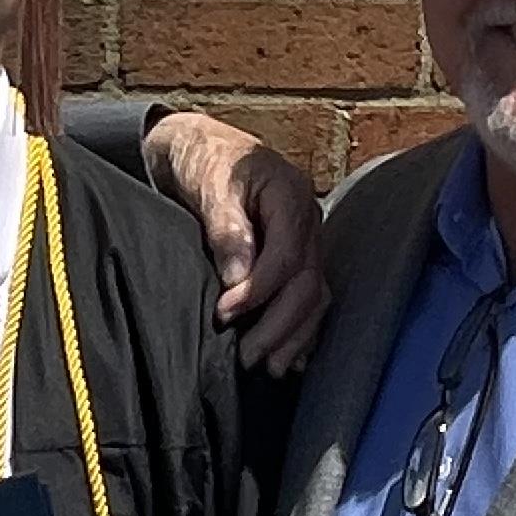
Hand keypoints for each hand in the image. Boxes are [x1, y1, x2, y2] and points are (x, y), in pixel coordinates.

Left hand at [142, 111, 331, 375]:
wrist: (200, 147)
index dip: (258, 292)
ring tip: (271, 368)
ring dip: (295, 336)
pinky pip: (310, 298)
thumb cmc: (203, 160)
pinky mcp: (297, 257)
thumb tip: (239, 277)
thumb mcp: (209, 184)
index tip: (225, 315)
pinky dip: (302, 329)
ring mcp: (307, 240)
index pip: (287, 257)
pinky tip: (291, 357)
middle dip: (279, 326)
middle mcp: (308, 221)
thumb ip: (226, 229)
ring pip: (315, 296)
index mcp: (291, 196)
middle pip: (308, 284)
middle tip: (247, 357)